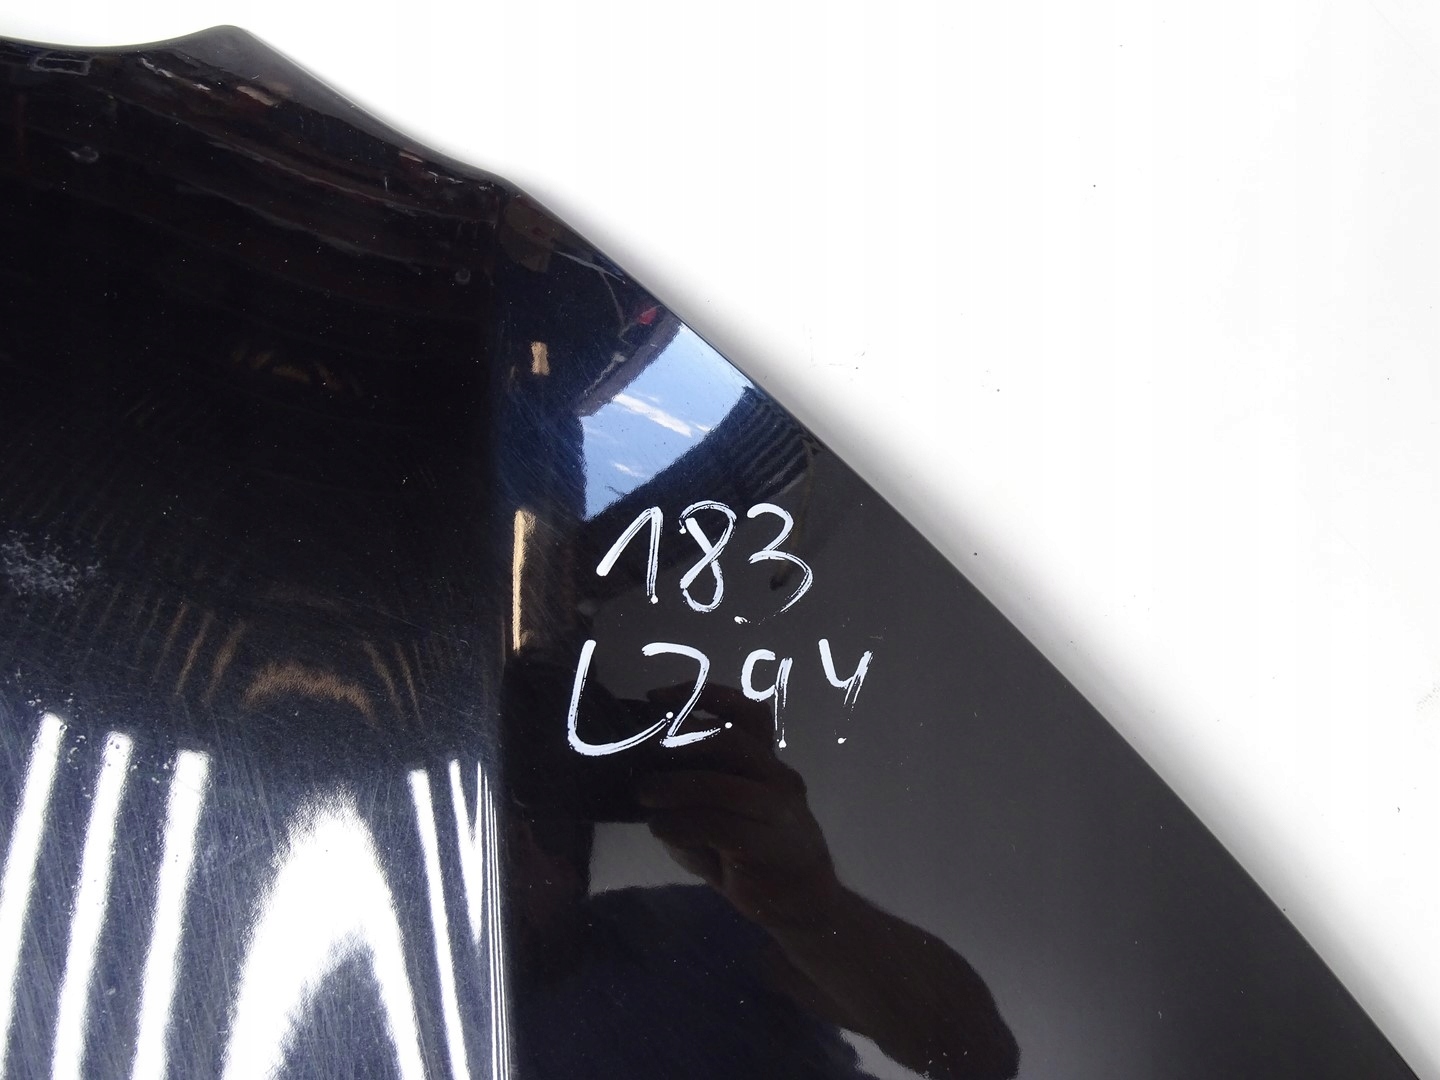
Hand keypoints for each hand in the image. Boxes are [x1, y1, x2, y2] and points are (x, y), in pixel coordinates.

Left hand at [635, 683, 839, 930]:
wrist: (802, 906)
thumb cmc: (752, 858)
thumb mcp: (716, 818)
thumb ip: (691, 794)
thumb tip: (642, 772)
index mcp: (767, 765)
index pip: (749, 713)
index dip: (705, 696)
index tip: (657, 698)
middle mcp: (778, 779)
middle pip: (733, 741)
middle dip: (682, 740)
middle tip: (644, 752)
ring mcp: (780, 811)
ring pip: (723, 785)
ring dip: (675, 786)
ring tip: (645, 793)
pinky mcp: (770, 846)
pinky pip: (718, 825)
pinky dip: (680, 823)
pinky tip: (661, 828)